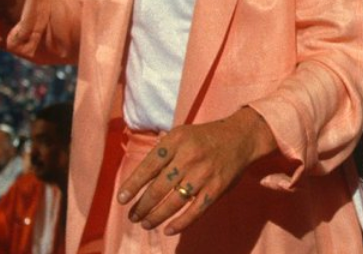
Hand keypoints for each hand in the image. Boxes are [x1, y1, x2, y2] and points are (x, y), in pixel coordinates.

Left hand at [117, 109, 275, 235]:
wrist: (240, 136)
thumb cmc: (204, 137)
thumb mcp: (181, 134)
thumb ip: (163, 152)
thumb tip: (138, 179)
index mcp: (177, 140)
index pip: (148, 166)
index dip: (133, 185)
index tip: (121, 199)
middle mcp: (189, 156)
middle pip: (158, 187)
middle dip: (142, 205)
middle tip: (132, 216)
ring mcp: (204, 173)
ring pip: (174, 202)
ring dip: (156, 216)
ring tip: (145, 223)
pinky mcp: (217, 187)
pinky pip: (195, 210)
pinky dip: (180, 223)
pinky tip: (168, 230)